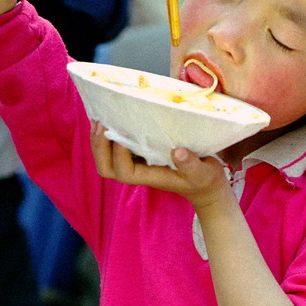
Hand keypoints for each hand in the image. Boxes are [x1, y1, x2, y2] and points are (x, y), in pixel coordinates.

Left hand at [90, 121, 231, 209]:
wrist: (206, 187)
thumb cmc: (204, 181)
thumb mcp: (203, 173)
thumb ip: (191, 165)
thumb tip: (177, 151)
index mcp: (150, 177)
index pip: (124, 171)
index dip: (118, 155)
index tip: (121, 135)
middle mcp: (138, 171)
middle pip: (106, 168)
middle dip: (100, 147)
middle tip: (101, 123)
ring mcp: (137, 164)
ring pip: (107, 158)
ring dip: (100, 140)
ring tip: (99, 119)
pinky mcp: (139, 155)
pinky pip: (115, 148)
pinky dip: (108, 135)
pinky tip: (109, 119)